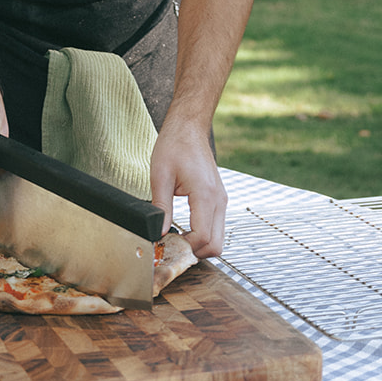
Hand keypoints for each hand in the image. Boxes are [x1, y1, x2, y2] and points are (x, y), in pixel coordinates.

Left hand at [149, 120, 226, 257]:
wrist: (189, 128)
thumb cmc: (174, 145)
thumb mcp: (160, 176)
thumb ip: (161, 207)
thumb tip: (160, 233)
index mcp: (205, 194)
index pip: (202, 237)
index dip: (185, 248)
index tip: (166, 246)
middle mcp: (218, 200)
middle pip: (216, 245)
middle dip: (195, 252)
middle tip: (173, 247)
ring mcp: (221, 200)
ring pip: (219, 239)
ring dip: (200, 245)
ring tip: (177, 239)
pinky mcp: (219, 199)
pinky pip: (217, 227)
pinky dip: (204, 235)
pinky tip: (185, 230)